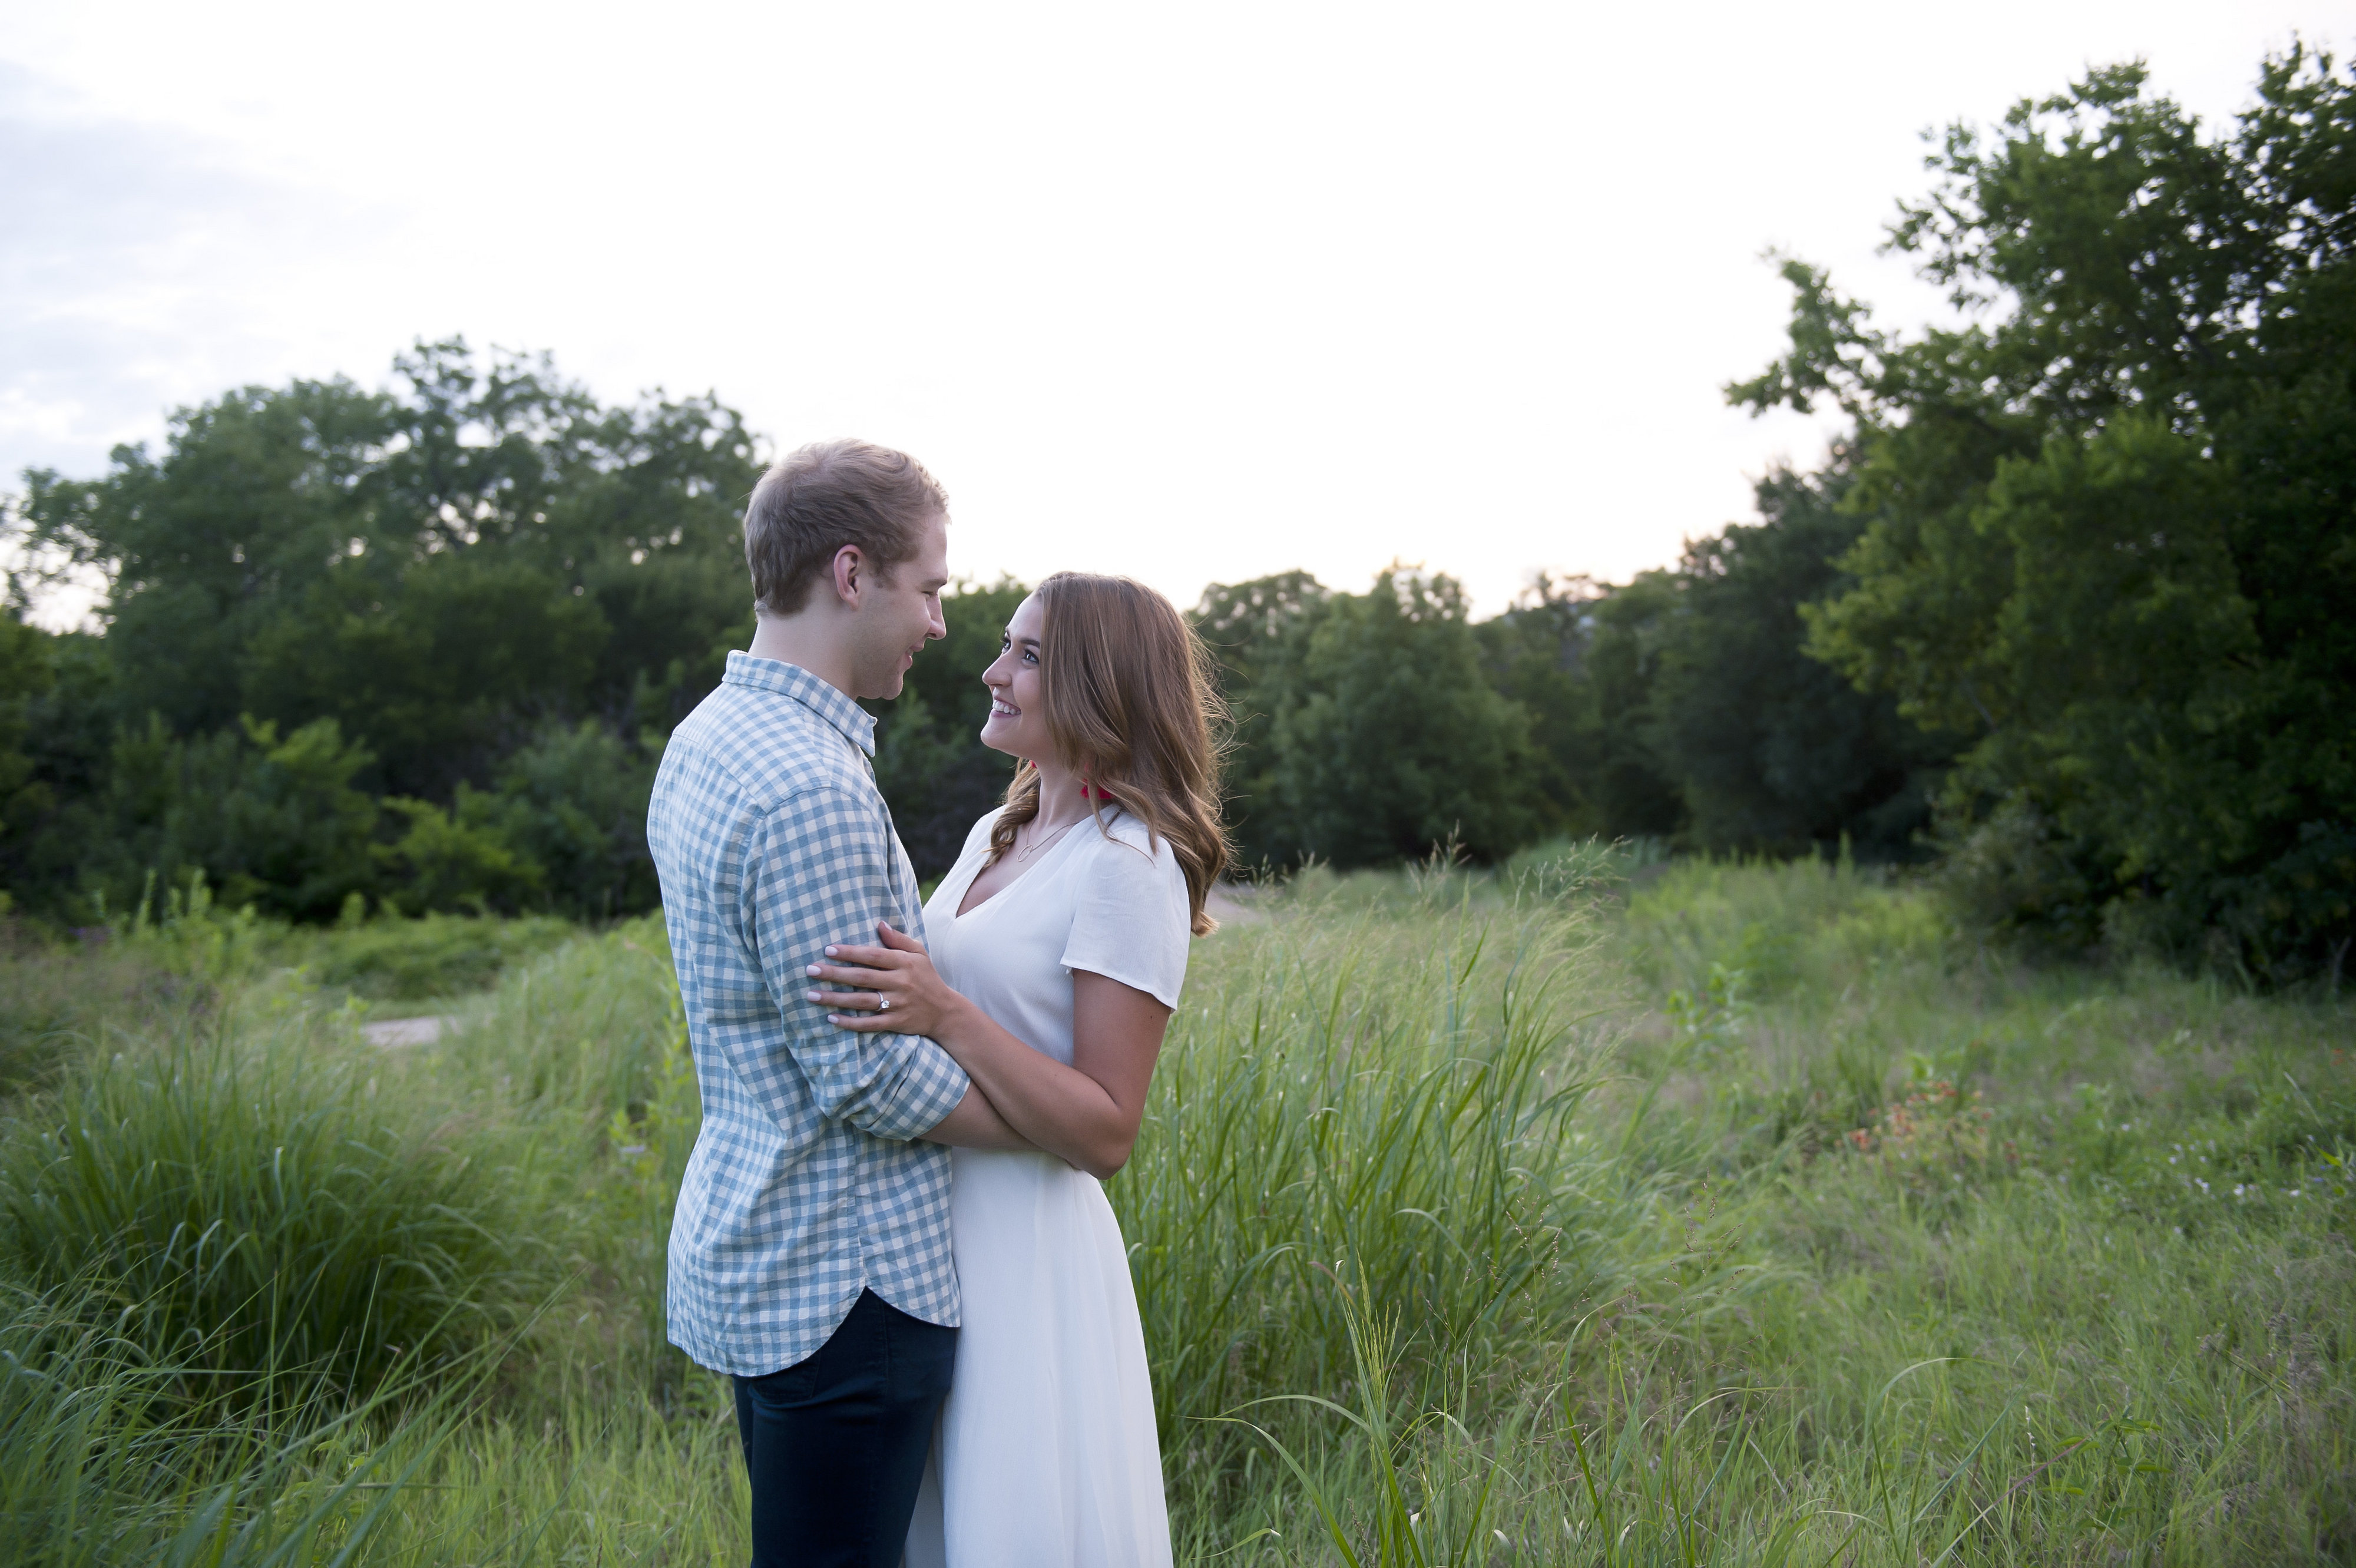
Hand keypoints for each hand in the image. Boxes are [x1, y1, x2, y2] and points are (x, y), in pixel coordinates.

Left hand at [806, 922, 964, 1040]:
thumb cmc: (927, 977)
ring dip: (834, 999)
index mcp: (904, 963)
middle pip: (862, 978)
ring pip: (861, 1001)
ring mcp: (897, 1004)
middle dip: (834, 973)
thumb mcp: (919, 953)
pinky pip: (869, 1024)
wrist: (945, 1012)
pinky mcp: (895, 1023)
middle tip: (810, 970)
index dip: (850, 953)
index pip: (872, 955)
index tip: (828, 949)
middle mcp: (900, 983)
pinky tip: (831, 1018)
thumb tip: (878, 923)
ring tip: (812, 994)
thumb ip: (898, 939)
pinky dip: (850, 1023)